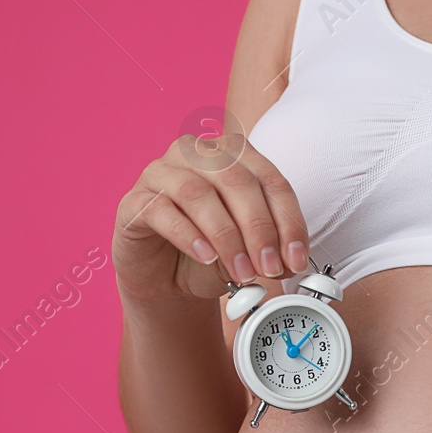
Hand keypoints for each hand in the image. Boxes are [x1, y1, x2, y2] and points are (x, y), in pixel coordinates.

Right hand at [113, 132, 309, 304]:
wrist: (163, 278)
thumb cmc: (209, 254)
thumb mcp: (248, 252)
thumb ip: (269, 249)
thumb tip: (290, 260)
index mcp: (233, 155)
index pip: (270, 180)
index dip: (288, 220)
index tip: (296, 258)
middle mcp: (197, 153)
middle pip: (236, 181)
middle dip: (259, 229)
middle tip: (269, 268)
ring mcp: (161, 172)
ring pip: (199, 194)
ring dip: (226, 237)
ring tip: (241, 272)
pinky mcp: (135, 200)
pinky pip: (162, 211)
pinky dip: (189, 236)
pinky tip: (206, 257)